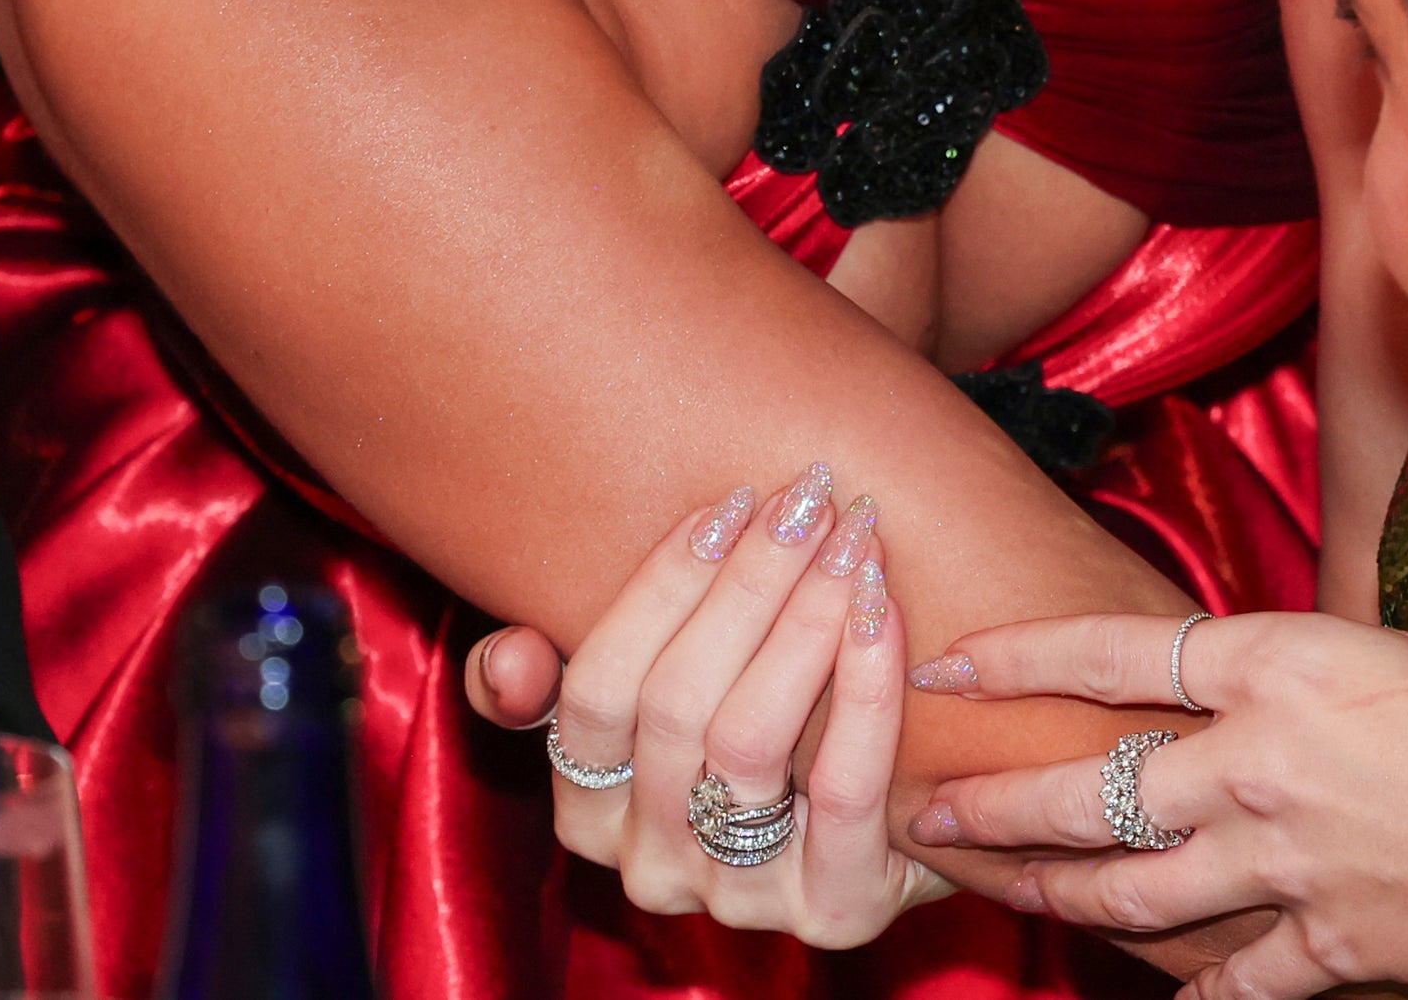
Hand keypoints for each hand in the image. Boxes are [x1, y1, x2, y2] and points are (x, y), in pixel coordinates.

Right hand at [486, 473, 951, 943]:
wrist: (901, 827)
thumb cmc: (772, 729)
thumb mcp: (662, 703)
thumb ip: (566, 681)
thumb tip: (506, 658)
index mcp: (590, 811)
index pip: (594, 691)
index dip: (660, 588)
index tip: (729, 502)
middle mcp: (650, 863)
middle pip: (675, 701)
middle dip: (749, 580)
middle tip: (807, 497)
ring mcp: (739, 897)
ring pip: (748, 738)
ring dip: (804, 618)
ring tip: (851, 538)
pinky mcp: (834, 910)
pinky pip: (843, 788)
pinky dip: (865, 686)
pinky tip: (883, 609)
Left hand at [908, 610, 1407, 999]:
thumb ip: (1352, 664)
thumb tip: (1310, 666)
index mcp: (1295, 666)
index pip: (1127, 650)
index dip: (1031, 653)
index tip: (958, 655)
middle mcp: (1266, 766)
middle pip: (1096, 785)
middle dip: (1001, 796)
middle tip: (928, 803)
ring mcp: (1289, 867)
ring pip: (1133, 888)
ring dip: (1050, 889)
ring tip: (990, 885)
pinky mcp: (1330, 950)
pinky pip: (1230, 979)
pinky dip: (1186, 989)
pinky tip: (1149, 995)